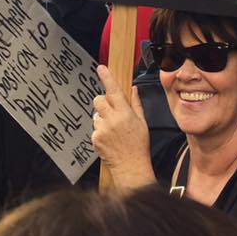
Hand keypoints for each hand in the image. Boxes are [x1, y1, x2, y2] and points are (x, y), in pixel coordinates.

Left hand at [92, 65, 154, 190]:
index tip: (101, 68)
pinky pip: (94, 128)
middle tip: (111, 111)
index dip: (107, 78)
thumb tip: (133, 89)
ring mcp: (102, 129)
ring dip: (102, 118)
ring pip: (96, 114)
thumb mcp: (142, 123)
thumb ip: (136, 104)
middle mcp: (112, 120)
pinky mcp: (95, 138)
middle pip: (98, 100)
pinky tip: (109, 138)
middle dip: (103, 102)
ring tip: (113, 130)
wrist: (131, 167)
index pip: (113, 91)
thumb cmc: (139, 145)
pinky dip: (100, 130)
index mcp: (125, 114)